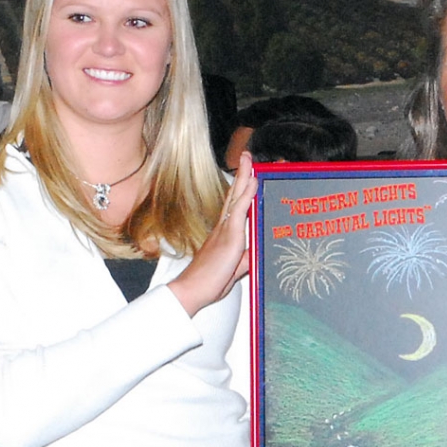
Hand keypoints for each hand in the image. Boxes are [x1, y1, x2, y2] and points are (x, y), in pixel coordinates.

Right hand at [167, 151, 254, 314]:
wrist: (192, 290)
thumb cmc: (208, 283)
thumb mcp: (234, 270)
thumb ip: (244, 261)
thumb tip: (254, 256)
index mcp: (224, 234)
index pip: (236, 206)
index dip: (243, 190)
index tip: (249, 175)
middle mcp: (223, 227)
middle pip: (235, 195)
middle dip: (243, 175)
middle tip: (247, 156)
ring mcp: (226, 230)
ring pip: (237, 197)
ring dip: (245, 177)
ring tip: (249, 159)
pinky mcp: (230, 237)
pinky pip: (240, 210)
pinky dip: (247, 194)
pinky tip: (253, 180)